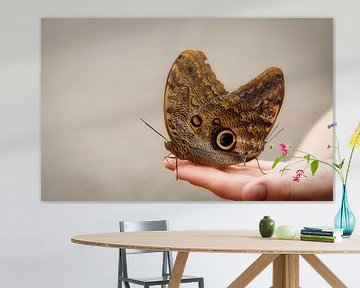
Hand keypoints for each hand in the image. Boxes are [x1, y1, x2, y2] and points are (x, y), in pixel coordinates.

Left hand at [163, 158, 332, 200]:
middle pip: (216, 179)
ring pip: (223, 170)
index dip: (199, 177)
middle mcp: (252, 188)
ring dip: (203, 162)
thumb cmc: (322, 184)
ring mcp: (255, 179)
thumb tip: (251, 193)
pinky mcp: (261, 170)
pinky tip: (211, 150)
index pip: (221, 186)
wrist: (330, 177)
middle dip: (192, 169)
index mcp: (259, 193)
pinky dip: (221, 156)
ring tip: (183, 153)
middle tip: (169, 159)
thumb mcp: (305, 186)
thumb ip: (278, 191)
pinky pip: (235, 163)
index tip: (178, 168)